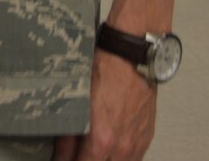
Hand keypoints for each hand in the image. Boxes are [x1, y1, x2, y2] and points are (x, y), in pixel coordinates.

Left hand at [56, 46, 156, 160]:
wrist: (130, 58)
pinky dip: (121, 157)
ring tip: (93, 152)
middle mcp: (122, 147)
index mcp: (102, 140)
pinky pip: (134, 158)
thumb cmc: (102, 73)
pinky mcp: (146, 135)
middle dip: (87, 160)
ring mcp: (137, 142)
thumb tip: (62, 154)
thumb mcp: (76, 102)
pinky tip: (111, 151)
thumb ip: (68, 135)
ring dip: (106, 159)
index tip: (64, 159)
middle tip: (77, 154)